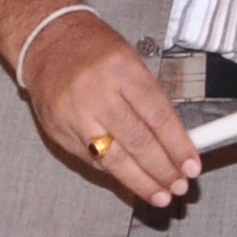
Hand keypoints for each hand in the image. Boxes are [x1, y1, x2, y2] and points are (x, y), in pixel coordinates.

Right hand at [21, 10, 198, 209]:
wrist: (46, 42)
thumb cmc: (95, 51)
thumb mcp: (131, 61)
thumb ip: (151, 101)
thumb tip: (175, 142)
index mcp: (121, 69)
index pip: (157, 115)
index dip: (178, 146)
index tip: (191, 166)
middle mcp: (96, 92)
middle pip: (137, 141)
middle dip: (162, 169)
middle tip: (179, 186)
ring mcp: (74, 115)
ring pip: (113, 159)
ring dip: (140, 181)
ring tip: (160, 194)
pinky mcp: (59, 131)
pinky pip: (92, 160)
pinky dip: (115, 173)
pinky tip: (132, 180)